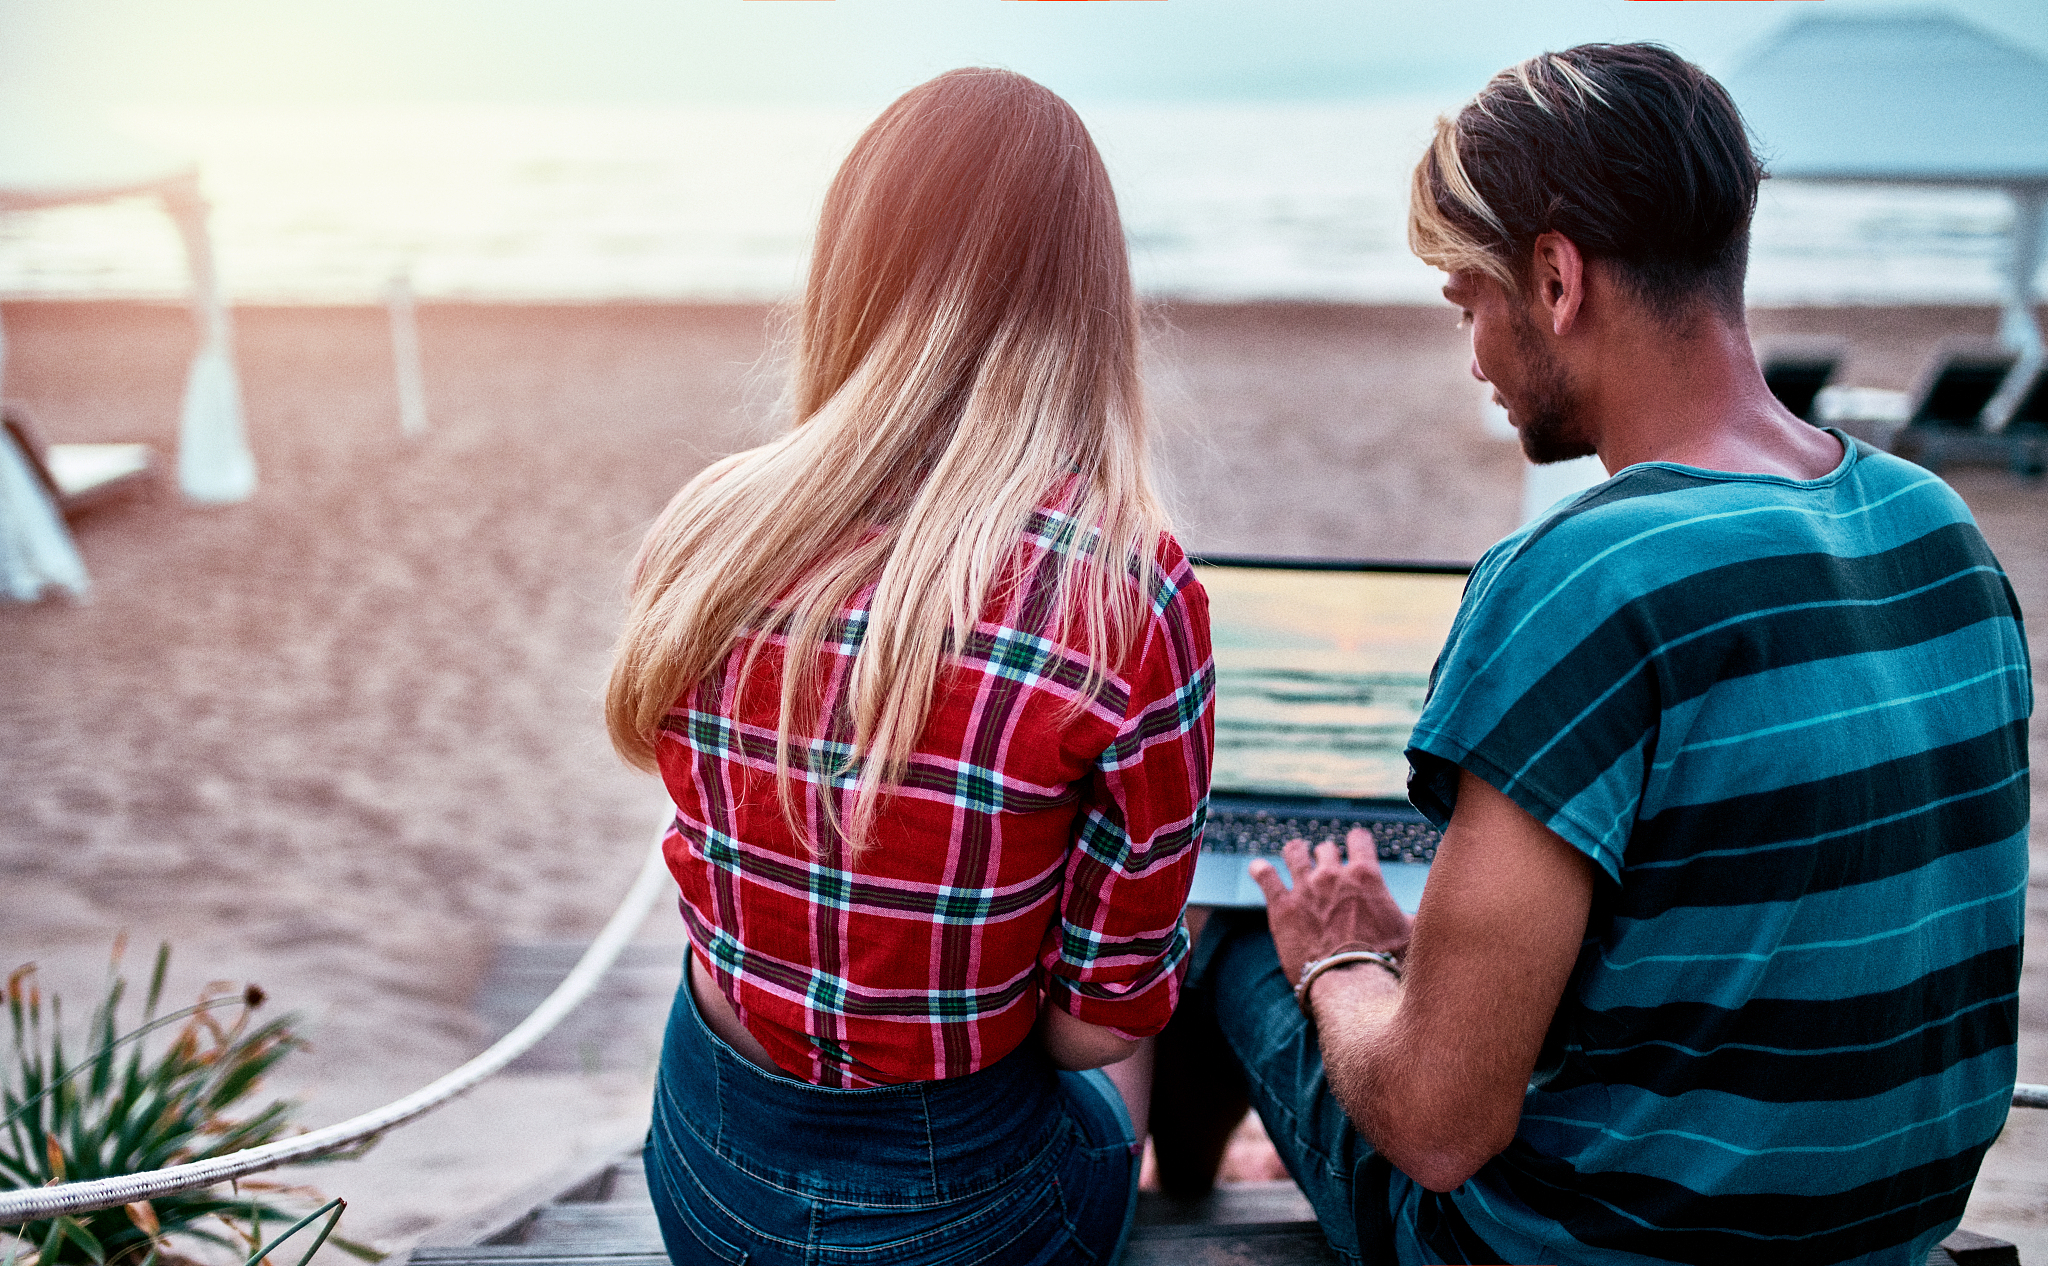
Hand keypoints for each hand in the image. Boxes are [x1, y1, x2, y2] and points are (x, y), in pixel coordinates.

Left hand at [1250, 829, 1413, 986]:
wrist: (1350, 983)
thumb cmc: (1386, 962)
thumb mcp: (1411, 933)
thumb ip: (1413, 915)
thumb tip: (1423, 913)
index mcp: (1366, 875)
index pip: (1359, 839)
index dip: (1357, 843)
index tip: (1356, 847)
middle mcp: (1333, 874)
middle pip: (1326, 850)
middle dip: (1327, 857)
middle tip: (1327, 869)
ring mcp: (1304, 887)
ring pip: (1294, 853)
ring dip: (1295, 853)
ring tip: (1294, 854)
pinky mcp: (1281, 906)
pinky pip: (1265, 876)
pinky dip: (1261, 870)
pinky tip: (1258, 868)